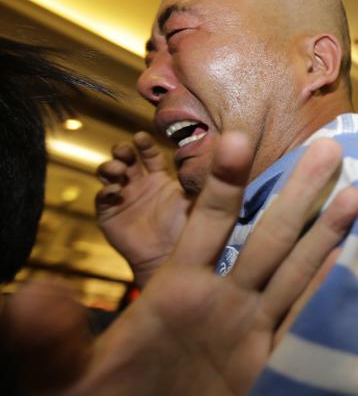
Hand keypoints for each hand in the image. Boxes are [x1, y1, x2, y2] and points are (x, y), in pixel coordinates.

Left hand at [5, 134, 357, 395]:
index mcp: (176, 289)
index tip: (236, 140)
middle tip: (328, 146)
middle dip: (296, 193)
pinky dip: (331, 290)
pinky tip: (356, 261)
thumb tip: (27, 299)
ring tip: (357, 192)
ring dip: (325, 233)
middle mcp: (222, 299)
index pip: (207, 225)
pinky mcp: (270, 362)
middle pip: (267, 236)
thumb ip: (47, 341)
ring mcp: (250, 329)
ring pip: (294, 270)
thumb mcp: (62, 380)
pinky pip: (305, 318)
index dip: (222, 183)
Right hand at [96, 132, 190, 285]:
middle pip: (125, 158)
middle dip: (122, 150)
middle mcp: (140, 184)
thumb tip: (218, 150)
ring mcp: (123, 198)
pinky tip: (115, 191)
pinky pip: (102, 197)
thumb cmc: (187, 228)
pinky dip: (106, 191)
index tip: (142, 137)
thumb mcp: (195, 197)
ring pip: (109, 173)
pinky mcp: (109, 214)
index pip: (148, 153)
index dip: (143, 144)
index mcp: (160, 178)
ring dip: (110, 166)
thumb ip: (200, 176)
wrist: (171, 258)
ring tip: (119, 170)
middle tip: (126, 150)